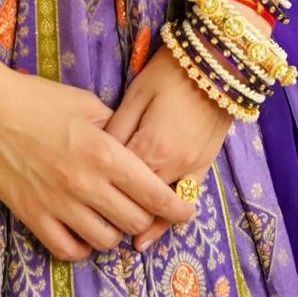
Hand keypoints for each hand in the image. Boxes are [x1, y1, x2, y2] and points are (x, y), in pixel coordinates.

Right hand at [0, 65, 198, 261]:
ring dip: (115, 230)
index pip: (152, 192)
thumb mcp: (84, 102)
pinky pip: (69, 250)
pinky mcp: (33, 217)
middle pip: (134, 220)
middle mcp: (85, 184)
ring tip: (110, 215)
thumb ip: (113, 125)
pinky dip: (83, 245)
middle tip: (143, 206)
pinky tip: (84, 229)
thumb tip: (131, 142)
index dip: (175, 207)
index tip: (185, 211)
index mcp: (103, 152)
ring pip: (105, 240)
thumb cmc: (35, 97)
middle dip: (145, 215)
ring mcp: (58, 204)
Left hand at [104, 43, 232, 253]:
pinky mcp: (205, 166)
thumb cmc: (170, 73)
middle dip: (117, 207)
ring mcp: (191, 169)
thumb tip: (99, 153)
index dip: (98, 185)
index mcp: (149, 145)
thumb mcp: (136, 93)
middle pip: (138, 199)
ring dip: (142, 220)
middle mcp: (171, 166)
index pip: (117, 179)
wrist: (217, 62)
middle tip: (94, 212)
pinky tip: (152, 232)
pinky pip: (186, 201)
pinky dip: (169, 218)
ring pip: (161, 208)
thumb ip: (117, 127)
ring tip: (121, 234)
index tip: (81, 190)